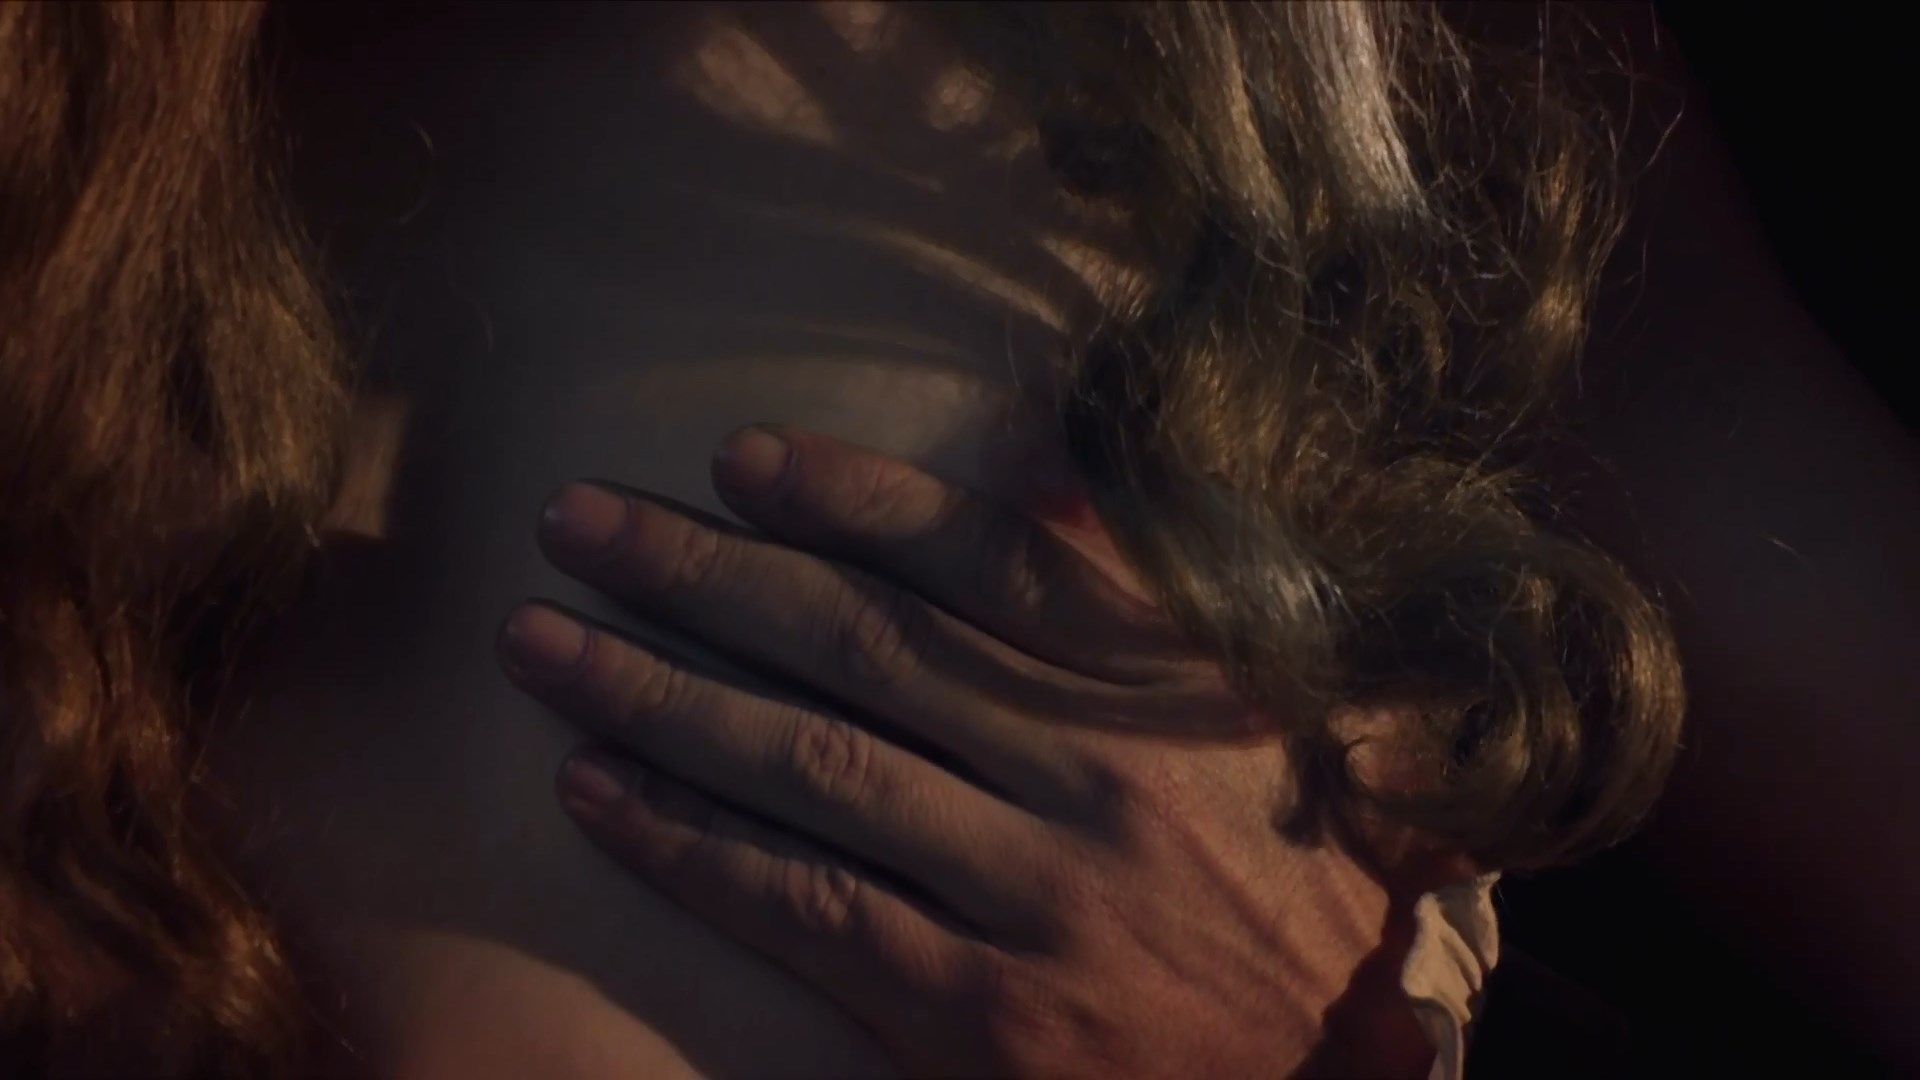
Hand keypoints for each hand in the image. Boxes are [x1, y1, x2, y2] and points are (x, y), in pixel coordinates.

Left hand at [497, 426, 1434, 1077]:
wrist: (1333, 1065)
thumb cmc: (1287, 874)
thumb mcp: (1254, 713)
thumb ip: (1142, 592)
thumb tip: (1036, 468)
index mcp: (1161, 687)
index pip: (982, 558)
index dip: (849, 497)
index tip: (732, 460)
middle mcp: (1092, 774)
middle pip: (862, 644)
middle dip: (700, 575)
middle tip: (576, 522)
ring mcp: (1034, 896)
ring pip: (813, 768)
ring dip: (657, 696)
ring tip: (540, 643)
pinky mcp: (982, 1017)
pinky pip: (808, 909)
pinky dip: (690, 846)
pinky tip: (596, 792)